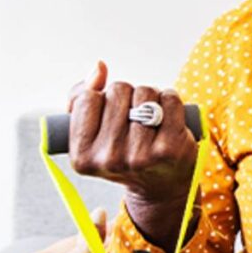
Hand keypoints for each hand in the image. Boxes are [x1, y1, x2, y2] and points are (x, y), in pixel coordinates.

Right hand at [66, 61, 198, 246]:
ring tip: (151, 119)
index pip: (87, 98)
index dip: (101, 98)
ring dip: (150, 97)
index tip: (109, 115)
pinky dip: (170, 99)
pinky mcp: (170, 149)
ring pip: (144, 92)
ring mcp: (140, 156)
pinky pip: (169, 99)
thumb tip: (99, 67)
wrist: (160, 185)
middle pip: (117, 90)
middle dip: (127, 96)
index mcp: (82, 157)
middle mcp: (109, 160)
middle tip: (133, 119)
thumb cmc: (122, 151)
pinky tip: (168, 118)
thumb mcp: (91, 132)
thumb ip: (81, 96)